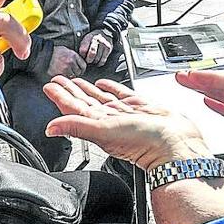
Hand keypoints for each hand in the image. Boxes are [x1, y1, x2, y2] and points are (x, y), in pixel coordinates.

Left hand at [43, 77, 210, 169]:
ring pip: (100, 99)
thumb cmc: (143, 142)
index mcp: (97, 125)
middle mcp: (108, 120)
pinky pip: (121, 96)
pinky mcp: (140, 108)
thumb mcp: (103, 132)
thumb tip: (50, 128)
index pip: (72, 109)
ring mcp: (124, 114)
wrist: (174, 143)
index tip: (49, 87)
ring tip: (76, 81)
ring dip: (87, 89)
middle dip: (70, 91)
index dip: (59, 97)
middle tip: (59, 80)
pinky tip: (106, 84)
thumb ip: (76, 127)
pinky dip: (112, 88)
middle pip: (83, 102)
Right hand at [48, 45, 86, 78]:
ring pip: (73, 76)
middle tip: (70, 72)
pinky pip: (66, 79)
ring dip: (70, 76)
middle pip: (79, 72)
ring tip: (65, 72)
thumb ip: (74, 57)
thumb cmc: (53, 52)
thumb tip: (80, 63)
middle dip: (75, 72)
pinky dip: (64, 78)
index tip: (79, 70)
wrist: (43, 55)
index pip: (83, 65)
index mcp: (73, 55)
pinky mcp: (60, 74)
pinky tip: (61, 74)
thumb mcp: (66, 50)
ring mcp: (65, 69)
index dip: (81, 68)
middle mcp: (71, 62)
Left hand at [77, 29, 113, 65]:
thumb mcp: (85, 40)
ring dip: (93, 62)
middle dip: (88, 60)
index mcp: (89, 37)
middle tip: (87, 60)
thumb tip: (80, 58)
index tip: (82, 56)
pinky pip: (103, 60)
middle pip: (92, 54)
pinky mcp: (108, 49)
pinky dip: (99, 63)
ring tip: (92, 60)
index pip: (83, 50)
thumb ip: (82, 47)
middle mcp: (97, 40)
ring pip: (97, 59)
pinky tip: (97, 61)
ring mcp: (104, 44)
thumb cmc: (92, 40)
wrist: (104, 33)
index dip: (82, 55)